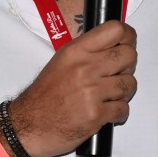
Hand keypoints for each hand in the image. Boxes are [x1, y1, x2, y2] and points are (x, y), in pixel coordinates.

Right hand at [9, 20, 137, 156]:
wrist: (28, 126)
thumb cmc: (44, 97)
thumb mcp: (60, 62)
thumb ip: (87, 52)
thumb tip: (116, 46)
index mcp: (75, 51)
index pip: (115, 30)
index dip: (128, 37)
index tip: (126, 45)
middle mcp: (84, 68)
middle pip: (129, 56)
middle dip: (127, 67)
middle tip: (116, 75)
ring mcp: (91, 92)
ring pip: (130, 84)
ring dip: (123, 93)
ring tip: (108, 97)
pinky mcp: (96, 114)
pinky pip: (124, 109)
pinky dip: (118, 113)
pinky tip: (104, 113)